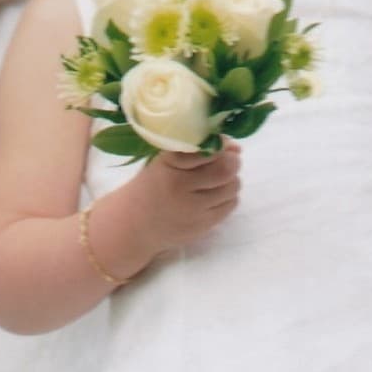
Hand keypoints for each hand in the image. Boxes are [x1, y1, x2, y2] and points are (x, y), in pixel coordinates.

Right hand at [115, 144, 242, 265]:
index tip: (218, 144)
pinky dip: (228, 197)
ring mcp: (193, 210)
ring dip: (230, 180)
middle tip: (225, 161)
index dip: (220, 145)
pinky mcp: (202, 226)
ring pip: (232, 187)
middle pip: (226, 169)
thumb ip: (197, 151)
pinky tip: (214, 195)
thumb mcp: (163, 162)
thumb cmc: (151, 186)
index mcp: (169, 166)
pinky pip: (230, 206)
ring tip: (216, 180)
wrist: (134, 225)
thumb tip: (237, 149)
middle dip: (231, 162)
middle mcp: (181, 188)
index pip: (209, 150)